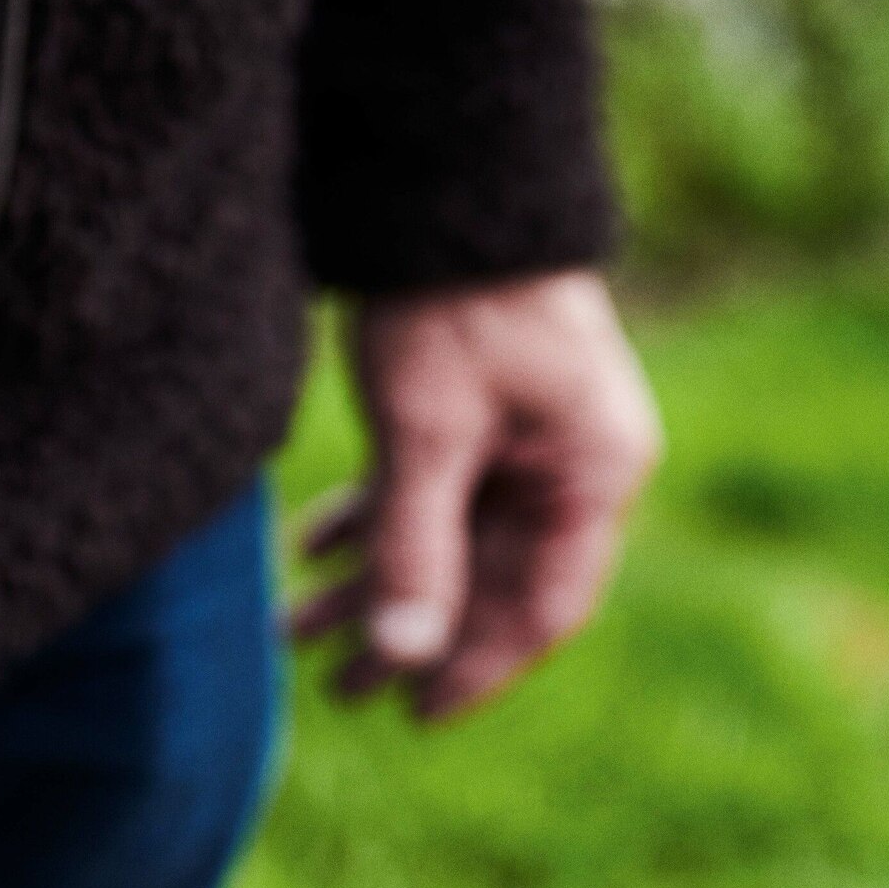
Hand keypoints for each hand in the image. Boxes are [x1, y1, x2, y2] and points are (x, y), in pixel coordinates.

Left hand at [292, 272, 661, 719]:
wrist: (446, 174)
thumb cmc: (451, 298)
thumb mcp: (426, 434)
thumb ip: (416, 550)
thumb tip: (403, 659)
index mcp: (593, 475)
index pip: (541, 609)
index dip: (475, 669)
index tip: (413, 713)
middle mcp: (571, 466)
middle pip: (489, 583)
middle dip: (407, 634)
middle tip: (337, 691)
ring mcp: (529, 439)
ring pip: (449, 542)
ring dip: (373, 586)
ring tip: (294, 630)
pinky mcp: (481, 413)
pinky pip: (429, 494)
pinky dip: (371, 524)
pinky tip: (308, 552)